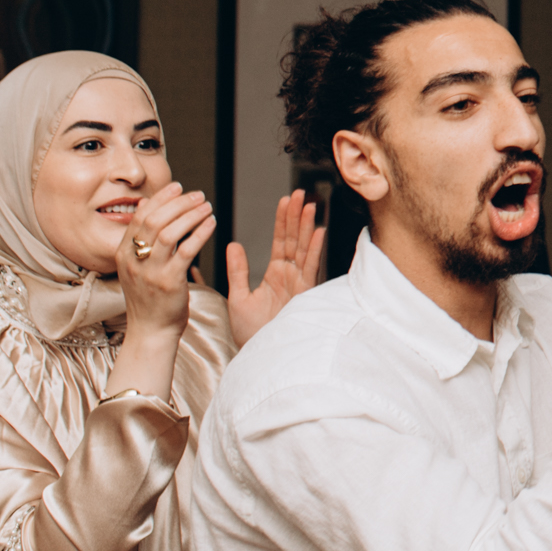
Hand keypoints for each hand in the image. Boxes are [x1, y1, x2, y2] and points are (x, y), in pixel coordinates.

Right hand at [116, 182, 214, 336]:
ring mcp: (150, 272)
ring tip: (207, 206)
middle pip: (154, 221)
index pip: (140, 217)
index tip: (177, 186)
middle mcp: (133, 261)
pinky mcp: (168, 282)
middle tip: (198, 194)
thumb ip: (141, 239)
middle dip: (178, 203)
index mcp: (123, 255)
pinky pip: (187, 251)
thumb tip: (149, 206)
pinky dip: (200, 233)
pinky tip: (211, 224)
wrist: (150, 332)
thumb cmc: (148, 298)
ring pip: (169, 233)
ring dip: (191, 215)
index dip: (160, 199)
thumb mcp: (136, 267)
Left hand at [225, 189, 326, 348]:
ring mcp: (298, 284)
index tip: (285, 200)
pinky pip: (309, 267)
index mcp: (274, 275)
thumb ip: (238, 271)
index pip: (280, 241)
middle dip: (297, 216)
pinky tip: (317, 232)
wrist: (261, 357)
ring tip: (309, 205)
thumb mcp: (238, 298)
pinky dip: (314, 250)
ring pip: (303, 249)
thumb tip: (233, 245)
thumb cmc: (250, 333)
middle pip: (294, 240)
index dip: (283, 220)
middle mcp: (289, 276)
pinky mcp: (304, 294)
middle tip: (299, 193)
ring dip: (306, 227)